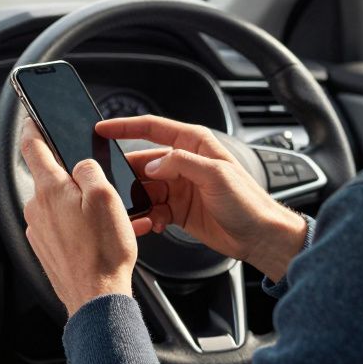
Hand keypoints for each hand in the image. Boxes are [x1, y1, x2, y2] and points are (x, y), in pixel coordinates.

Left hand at [20, 120, 139, 315]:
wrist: (96, 298)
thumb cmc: (103, 252)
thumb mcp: (107, 198)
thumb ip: (89, 171)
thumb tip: (80, 165)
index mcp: (50, 189)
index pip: (32, 145)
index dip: (32, 125)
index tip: (32, 115)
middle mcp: (37, 207)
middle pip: (50, 177)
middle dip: (72, 177)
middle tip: (99, 189)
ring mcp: (38, 229)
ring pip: (57, 203)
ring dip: (78, 205)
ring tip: (105, 221)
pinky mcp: (44, 246)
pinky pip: (59, 225)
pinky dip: (77, 225)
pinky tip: (97, 237)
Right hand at [98, 115, 307, 281]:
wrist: (260, 236)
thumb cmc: (248, 203)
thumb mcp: (216, 175)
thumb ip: (181, 164)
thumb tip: (152, 165)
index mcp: (194, 145)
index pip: (153, 128)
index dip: (125, 127)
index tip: (102, 129)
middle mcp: (185, 163)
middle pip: (143, 162)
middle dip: (128, 174)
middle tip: (116, 187)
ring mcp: (180, 186)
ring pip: (145, 188)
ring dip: (139, 200)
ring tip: (138, 211)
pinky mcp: (178, 208)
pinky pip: (153, 208)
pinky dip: (149, 216)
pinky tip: (155, 223)